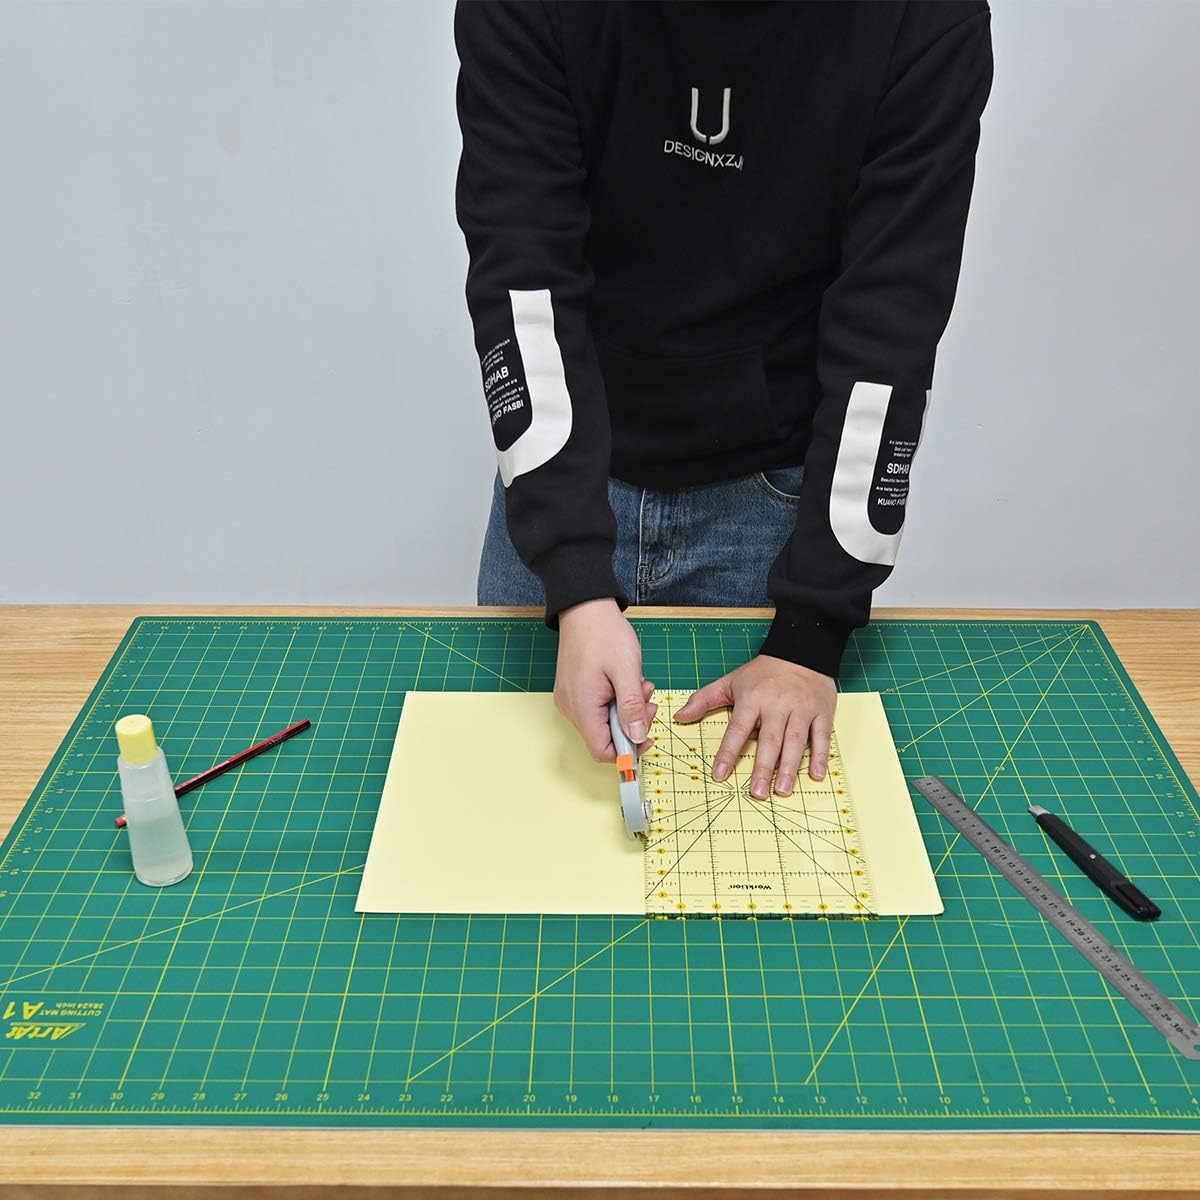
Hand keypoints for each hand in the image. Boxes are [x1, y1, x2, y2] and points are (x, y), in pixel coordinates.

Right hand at [555, 598, 656, 761]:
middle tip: (648, 698)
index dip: (628, 751)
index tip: (647, 735)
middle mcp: (571, 708)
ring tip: (640, 684)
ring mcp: (570, 699)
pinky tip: (626, 682)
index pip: (602, 751)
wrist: (585, 608)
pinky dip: (616, 700)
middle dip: (632, 722)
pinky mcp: (574, 691)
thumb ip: (632, 708)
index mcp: (582, 707)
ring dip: (627, 709)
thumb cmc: (605, 634)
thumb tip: (637, 738)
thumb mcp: (627, 671)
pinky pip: (598, 708)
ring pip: (603, 722)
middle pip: (604, 737)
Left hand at [674, 655, 836, 797]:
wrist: (802, 651)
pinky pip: (822, 736)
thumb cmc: (763, 672)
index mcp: (752, 699)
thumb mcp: (731, 681)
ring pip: (795, 741)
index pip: (737, 729)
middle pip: (769, 740)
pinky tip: (816, 775)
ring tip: (782, 789)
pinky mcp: (822, 712)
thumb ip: (705, 699)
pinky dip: (820, 756)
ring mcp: (801, 709)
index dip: (728, 752)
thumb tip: (680, 716)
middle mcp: (777, 705)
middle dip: (762, 767)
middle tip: (756, 792)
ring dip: (789, 767)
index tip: (720, 774)